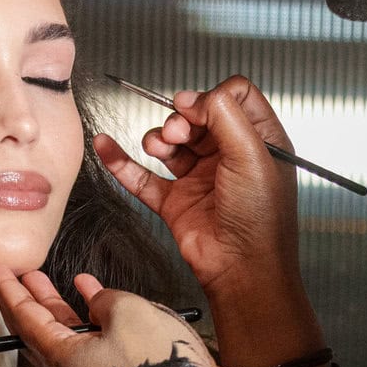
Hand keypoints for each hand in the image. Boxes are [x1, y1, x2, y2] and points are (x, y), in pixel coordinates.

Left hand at [0, 265, 235, 366]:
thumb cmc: (156, 362)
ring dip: (53, 302)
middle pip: (37, 327)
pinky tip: (88, 290)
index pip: (23, 318)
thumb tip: (97, 300)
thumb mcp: (125, 311)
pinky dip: (86, 311)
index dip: (7, 289)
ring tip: (41, 278)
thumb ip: (103, 298)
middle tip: (9, 272)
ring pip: (63, 330)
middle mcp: (71, 366)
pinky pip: (90, 335)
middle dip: (23, 296)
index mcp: (61, 355)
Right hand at [93, 75, 300, 303]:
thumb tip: (194, 97)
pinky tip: (106, 146)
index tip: (198, 109)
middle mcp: (229, 157)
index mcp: (258, 141)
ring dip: (157, 138)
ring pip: (170, 143)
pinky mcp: (176, 201)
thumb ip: (224, 114)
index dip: (211, 98)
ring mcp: (201, 179)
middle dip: (180, 119)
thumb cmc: (261, 220)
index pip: (233, 98)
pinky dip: (122, 160)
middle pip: (196, 117)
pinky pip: (143, 176)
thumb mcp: (252, 155)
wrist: (243, 270)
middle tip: (178, 131)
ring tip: (158, 147)